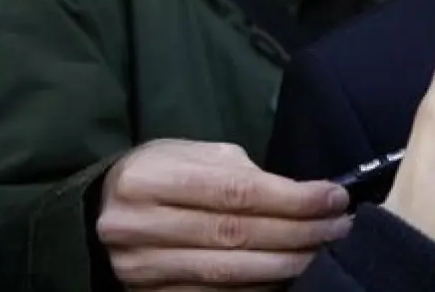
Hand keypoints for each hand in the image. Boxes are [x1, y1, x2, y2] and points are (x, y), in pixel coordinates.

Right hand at [97, 139, 351, 288]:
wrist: (94, 216)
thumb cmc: (155, 176)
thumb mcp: (190, 155)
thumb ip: (240, 173)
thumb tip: (303, 194)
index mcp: (148, 178)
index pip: (235, 192)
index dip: (292, 198)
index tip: (333, 196)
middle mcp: (137, 226)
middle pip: (235, 235)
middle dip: (299, 232)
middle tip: (340, 225)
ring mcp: (139, 269)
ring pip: (228, 273)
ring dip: (286, 264)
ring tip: (324, 250)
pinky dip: (259, 288)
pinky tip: (288, 275)